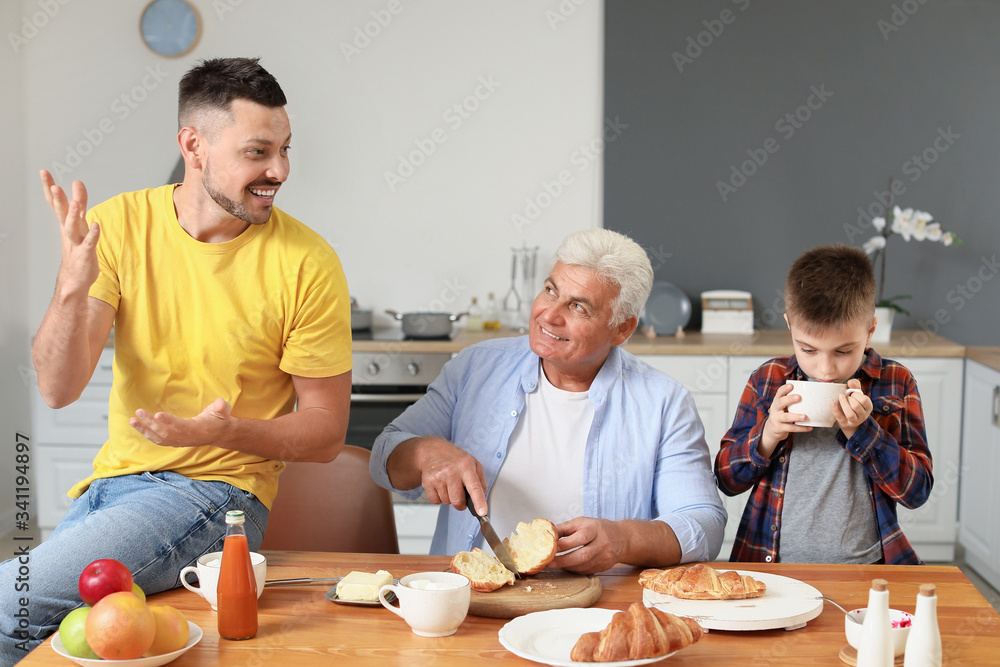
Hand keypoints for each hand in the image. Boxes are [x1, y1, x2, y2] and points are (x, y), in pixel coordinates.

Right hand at [40, 170, 99, 296]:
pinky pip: (89, 243)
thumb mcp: (79, 221)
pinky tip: (97, 226)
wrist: (75, 278)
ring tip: (76, 204)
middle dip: (58, 200)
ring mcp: (76, 243)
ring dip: (73, 216)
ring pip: (72, 228)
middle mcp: (69, 231)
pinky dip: (93, 235)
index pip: (55, 203)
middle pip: (61, 213)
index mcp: (66, 222)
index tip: (44, 172)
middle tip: (54, 186)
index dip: (49, 188)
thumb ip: (80, 201)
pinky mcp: (86, 254)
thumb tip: (77, 182)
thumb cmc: (77, 247)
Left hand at [130, 397, 232, 447]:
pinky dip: (148, 435)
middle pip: (165, 432)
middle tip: (139, 412)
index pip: (180, 425)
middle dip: (150, 423)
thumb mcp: (224, 411)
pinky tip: (139, 427)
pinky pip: (159, 440)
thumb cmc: (220, 419)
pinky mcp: (175, 442)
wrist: (220, 434)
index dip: (169, 421)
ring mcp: (180, 441)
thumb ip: (222, 407)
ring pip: (159, 438)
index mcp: (196, 429)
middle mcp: (186, 437)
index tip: (157, 414)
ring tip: (132, 421)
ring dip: (145, 430)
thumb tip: (221, 403)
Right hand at [411, 438, 488, 513]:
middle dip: (461, 503)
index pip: (474, 487)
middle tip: (460, 494)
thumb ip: (481, 481)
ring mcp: (438, 477)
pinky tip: (440, 486)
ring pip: (446, 502)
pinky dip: (439, 498)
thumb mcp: (473, 463)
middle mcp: (452, 471)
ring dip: (449, 498)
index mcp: (466, 467)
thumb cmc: (456, 459)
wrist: (433, 450)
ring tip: (449, 484)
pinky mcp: (427, 482)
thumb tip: (483, 498)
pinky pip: (435, 501)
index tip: (482, 513)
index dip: (479, 501)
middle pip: (457, 501)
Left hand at [551, 517, 623, 574]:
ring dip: (567, 567)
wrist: (621, 538)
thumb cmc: (598, 528)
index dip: (565, 544)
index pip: (580, 538)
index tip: (551, 548)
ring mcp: (604, 557)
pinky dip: (574, 570)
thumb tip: (548, 534)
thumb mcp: (582, 522)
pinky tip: (566, 566)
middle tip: (549, 562)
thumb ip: (565, 528)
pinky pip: (586, 571)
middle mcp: (602, 543)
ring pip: (584, 566)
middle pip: (582, 555)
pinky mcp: (604, 567)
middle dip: (564, 561)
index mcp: (595, 529)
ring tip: (554, 565)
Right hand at [759, 383, 811, 455]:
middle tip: (799, 397)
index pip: (779, 393)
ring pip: (786, 417)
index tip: (791, 385)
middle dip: (789, 399)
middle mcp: (775, 409)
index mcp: (777, 401)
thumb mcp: (783, 406)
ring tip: (805, 417)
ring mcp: (776, 419)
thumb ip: (791, 401)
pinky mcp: (779, 428)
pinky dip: (801, 428)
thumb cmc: (782, 414)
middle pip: (780, 403)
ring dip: (796, 416)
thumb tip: (812, 393)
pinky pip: (791, 428)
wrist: (772, 429)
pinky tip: (810, 427)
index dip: (784, 389)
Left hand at [832, 379, 872, 438]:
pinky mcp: (845, 424)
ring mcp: (854, 421)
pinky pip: (840, 417)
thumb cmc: (854, 402)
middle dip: (850, 399)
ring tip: (840, 397)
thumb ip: (855, 385)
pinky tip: (832, 403)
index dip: (856, 394)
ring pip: (850, 414)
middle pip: (856, 406)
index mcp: (868, 407)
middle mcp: (863, 415)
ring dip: (844, 404)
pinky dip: (835, 409)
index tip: (852, 393)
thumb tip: (850, 382)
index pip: (864, 400)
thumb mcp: (857, 394)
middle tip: (846, 396)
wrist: (850, 420)